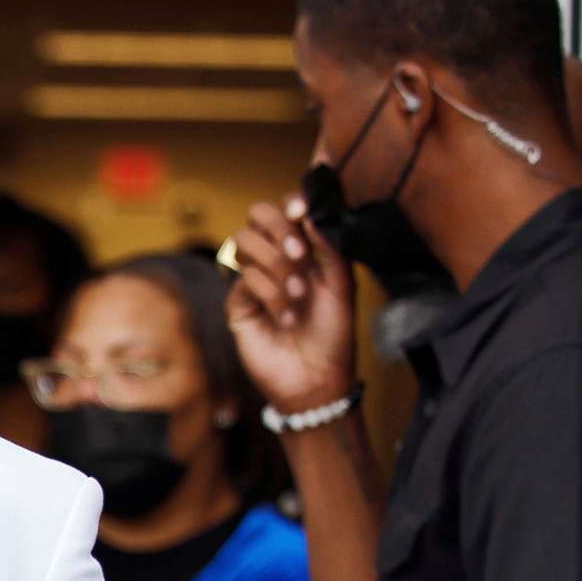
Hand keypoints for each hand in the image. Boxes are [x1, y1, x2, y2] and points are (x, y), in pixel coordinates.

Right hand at [227, 197, 357, 415]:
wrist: (316, 378)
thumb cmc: (333, 333)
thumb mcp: (343, 285)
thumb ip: (330, 246)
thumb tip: (311, 212)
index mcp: (304, 247)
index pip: (288, 208)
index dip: (291, 202)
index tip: (302, 210)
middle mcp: (276, 257)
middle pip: (258, 215)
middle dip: (279, 229)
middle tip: (300, 254)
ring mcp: (254, 278)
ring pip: (245, 242)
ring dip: (277, 265)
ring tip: (298, 293)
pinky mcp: (238, 303)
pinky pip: (243, 279)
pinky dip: (269, 293)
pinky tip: (286, 315)